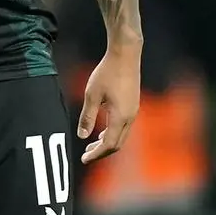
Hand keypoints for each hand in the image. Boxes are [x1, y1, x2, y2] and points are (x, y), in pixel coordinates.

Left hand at [77, 48, 140, 163]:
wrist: (126, 55)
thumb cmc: (107, 72)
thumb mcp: (91, 94)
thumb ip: (87, 116)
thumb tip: (82, 136)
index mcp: (120, 117)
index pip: (109, 145)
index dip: (96, 154)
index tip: (84, 159)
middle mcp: (130, 117)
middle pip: (117, 144)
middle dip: (101, 152)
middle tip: (86, 155)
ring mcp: (133, 111)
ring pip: (121, 136)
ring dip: (107, 143)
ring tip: (91, 145)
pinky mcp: (133, 105)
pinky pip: (123, 127)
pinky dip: (112, 133)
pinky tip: (102, 130)